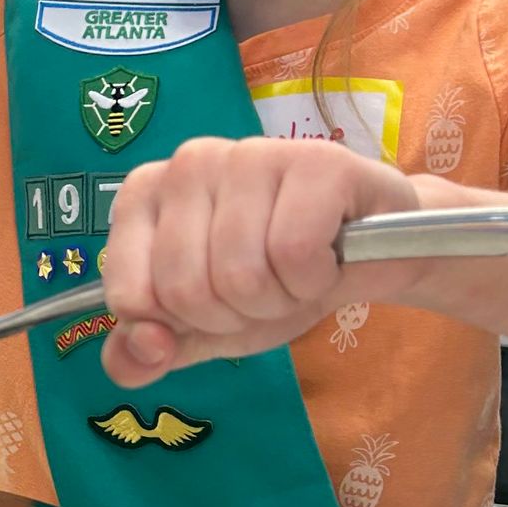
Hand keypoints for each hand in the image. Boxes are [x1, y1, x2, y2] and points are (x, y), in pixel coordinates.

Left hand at [97, 137, 441, 388]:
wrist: (374, 255)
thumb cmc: (276, 279)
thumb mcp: (201, 329)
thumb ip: (145, 352)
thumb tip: (141, 349)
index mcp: (142, 197)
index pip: (132, 297)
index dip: (183, 325)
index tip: (217, 302)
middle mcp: (187, 162)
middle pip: (186, 291)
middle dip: (235, 314)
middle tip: (269, 287)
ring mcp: (249, 154)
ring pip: (241, 275)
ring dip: (281, 299)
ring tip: (299, 270)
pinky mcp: (316, 161)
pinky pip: (295, 254)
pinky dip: (318, 279)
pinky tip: (330, 255)